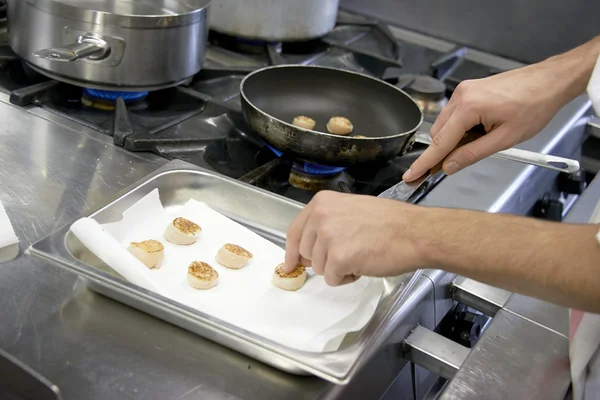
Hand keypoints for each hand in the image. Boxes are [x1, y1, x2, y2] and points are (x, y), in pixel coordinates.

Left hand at [284, 191, 430, 285]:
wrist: (414, 232)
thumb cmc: (390, 222)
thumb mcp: (350, 210)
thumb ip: (326, 224)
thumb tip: (308, 249)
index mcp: (321, 203)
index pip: (294, 231)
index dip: (293, 251)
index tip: (292, 263)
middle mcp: (320, 216)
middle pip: (305, 252)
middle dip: (323, 260)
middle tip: (349, 254)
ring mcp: (328, 237)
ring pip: (318, 268)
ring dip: (337, 269)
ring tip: (361, 255)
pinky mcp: (338, 257)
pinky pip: (332, 279)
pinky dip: (347, 278)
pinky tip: (364, 265)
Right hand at [402, 62, 567, 181]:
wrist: (549, 82)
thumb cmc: (534, 105)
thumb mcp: (505, 139)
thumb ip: (472, 154)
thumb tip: (449, 166)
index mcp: (469, 106)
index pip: (440, 142)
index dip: (425, 162)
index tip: (410, 175)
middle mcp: (461, 95)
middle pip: (439, 134)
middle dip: (447, 150)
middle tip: (463, 161)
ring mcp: (464, 91)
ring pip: (446, 125)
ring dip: (456, 139)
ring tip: (485, 138)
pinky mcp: (469, 90)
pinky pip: (455, 115)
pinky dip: (462, 128)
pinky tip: (482, 129)